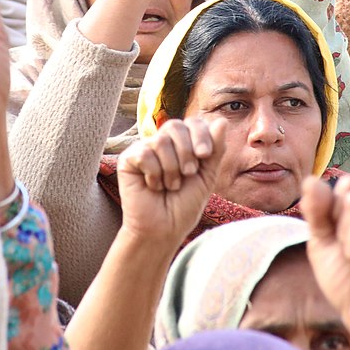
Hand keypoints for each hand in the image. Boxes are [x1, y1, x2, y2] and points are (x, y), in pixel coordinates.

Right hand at [115, 118, 228, 244]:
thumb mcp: (207, 176)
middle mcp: (163, 143)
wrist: (164, 229)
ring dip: (171, 169)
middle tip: (188, 173)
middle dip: (186, 152)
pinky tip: (153, 187)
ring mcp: (144, 149)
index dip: (201, 135)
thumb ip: (215, 149)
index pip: (193, 123)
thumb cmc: (185, 205)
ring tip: (170, 186)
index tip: (205, 156)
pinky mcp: (128, 159)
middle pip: (175, 126)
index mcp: (183, 144)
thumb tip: (221, 120)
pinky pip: (144, 154)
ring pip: (160, 141)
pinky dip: (154, 174)